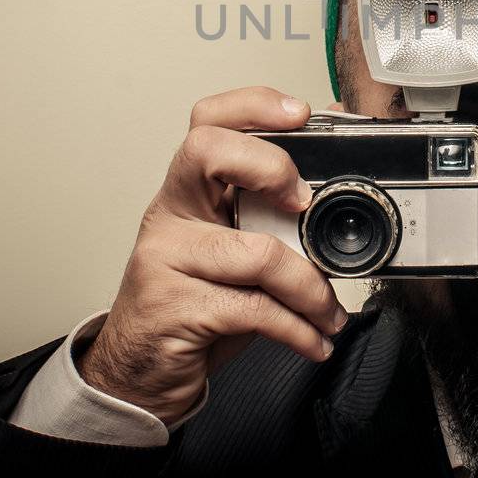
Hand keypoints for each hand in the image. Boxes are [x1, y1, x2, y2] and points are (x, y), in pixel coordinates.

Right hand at [78, 86, 345, 424]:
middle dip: (269, 165)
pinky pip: (254, 309)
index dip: (254, 106)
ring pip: (256, 251)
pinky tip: (312, 339)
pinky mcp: (174, 308)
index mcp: (191, 191)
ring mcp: (165, 258)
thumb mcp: (235, 250)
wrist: (142, 371)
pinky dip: (297, 328)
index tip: (301, 114)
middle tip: (306, 204)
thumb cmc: (196, 304)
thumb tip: (335, 167)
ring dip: (310, 288)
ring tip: (328, 310)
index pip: (209, 122)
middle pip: (207, 151)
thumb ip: (273, 213)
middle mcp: (171, 214)